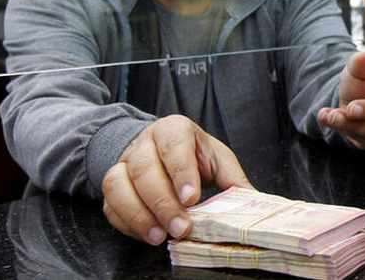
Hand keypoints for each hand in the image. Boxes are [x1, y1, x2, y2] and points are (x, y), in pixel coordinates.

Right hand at [101, 115, 252, 244]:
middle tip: (181, 228)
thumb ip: (233, 179)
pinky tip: (146, 234)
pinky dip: (127, 222)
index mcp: (174, 129)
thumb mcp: (217, 160)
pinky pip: (110, 204)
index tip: (191, 198)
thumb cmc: (193, 155)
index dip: (181, 172)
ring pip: (118, 184)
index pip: (174, 145)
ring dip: (139, 215)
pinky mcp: (113, 184)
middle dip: (163, 203)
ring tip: (159, 236)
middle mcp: (145, 142)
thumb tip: (254, 204)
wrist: (159, 149)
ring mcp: (124, 162)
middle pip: (145, 169)